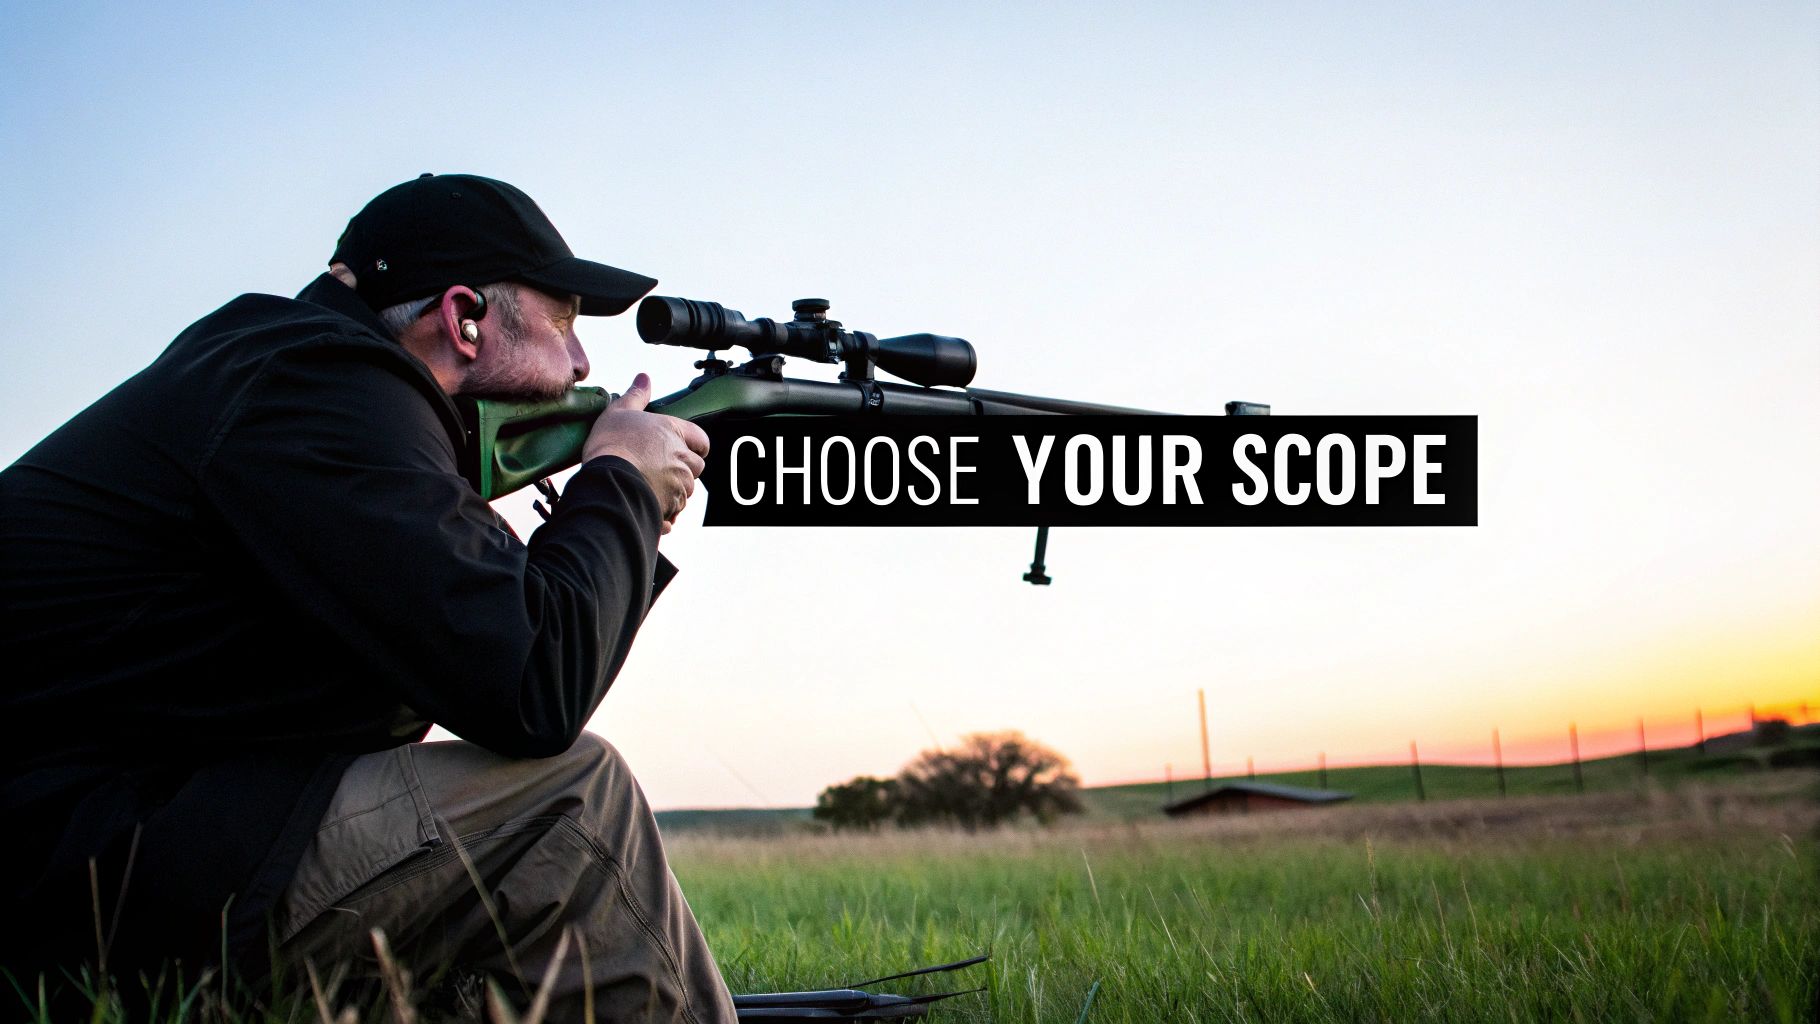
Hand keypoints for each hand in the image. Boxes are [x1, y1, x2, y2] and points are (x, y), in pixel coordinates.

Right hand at [583, 374, 708, 534]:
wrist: (607, 481)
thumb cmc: (610, 445)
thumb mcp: (618, 411)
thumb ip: (635, 395)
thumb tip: (644, 377)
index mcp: (673, 431)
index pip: (701, 439)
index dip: (694, 445)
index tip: (680, 449)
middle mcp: (682, 457)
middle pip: (696, 467)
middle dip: (682, 471)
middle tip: (656, 471)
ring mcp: (680, 482)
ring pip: (685, 491)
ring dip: (672, 492)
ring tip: (646, 489)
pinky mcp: (673, 505)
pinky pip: (675, 512)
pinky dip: (664, 512)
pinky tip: (646, 506)